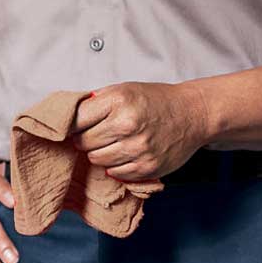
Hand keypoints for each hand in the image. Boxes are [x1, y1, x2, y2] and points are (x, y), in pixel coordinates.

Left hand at [71, 82, 210, 180]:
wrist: (192, 113)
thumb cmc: (156, 100)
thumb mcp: (124, 89)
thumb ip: (97, 101)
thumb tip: (69, 114)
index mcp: (118, 101)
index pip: (77, 120)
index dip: (71, 125)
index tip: (72, 127)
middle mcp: (127, 124)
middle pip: (84, 142)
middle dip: (84, 140)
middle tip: (93, 135)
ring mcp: (138, 148)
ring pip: (97, 160)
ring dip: (99, 154)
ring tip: (110, 143)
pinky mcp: (148, 167)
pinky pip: (116, 173)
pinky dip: (115, 166)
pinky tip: (123, 153)